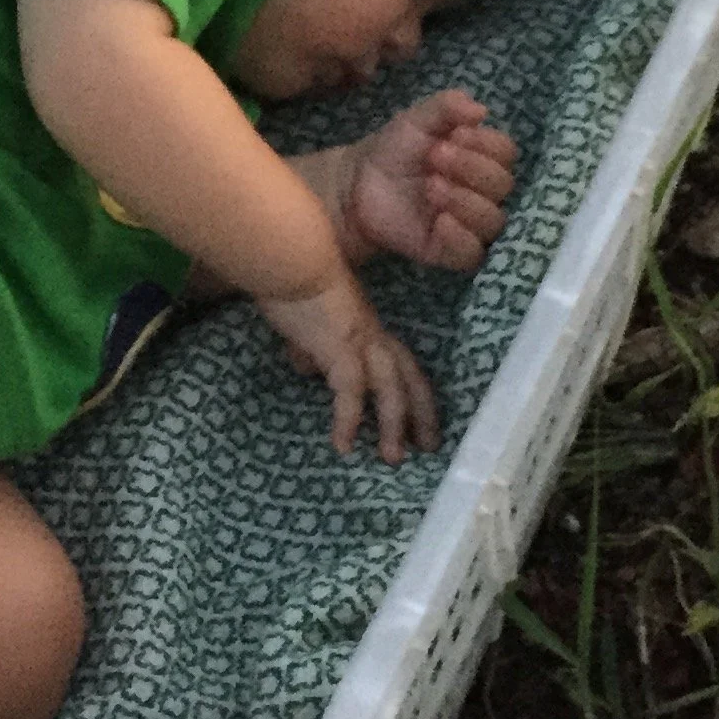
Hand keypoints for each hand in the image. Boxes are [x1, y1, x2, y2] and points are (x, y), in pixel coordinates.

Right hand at [256, 268, 439, 463]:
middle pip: (409, 378)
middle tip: (428, 448)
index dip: (415, 392)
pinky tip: (341, 445)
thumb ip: (312, 345)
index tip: (420, 423)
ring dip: (394, 425)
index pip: (403, 364)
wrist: (290, 259)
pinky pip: (351, 393)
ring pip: (390, 390)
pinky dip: (349, 420)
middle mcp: (374, 337)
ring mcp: (360, 342)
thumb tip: (308, 367)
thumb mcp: (309, 322)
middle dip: (421, 414)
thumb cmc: (294, 282)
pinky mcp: (340, 349)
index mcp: (370, 328)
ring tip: (391, 459)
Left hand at [338, 90, 518, 271]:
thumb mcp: (417, 119)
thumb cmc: (396, 149)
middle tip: (434, 156)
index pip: (506, 152)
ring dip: (465, 200)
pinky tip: (439, 221)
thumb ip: (447, 107)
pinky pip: (472, 253)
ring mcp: (468, 223)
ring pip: (493, 220)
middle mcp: (481, 192)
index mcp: (481, 158)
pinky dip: (460, 237)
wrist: (358, 182)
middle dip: (470, 167)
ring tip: (430, 186)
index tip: (455, 134)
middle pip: (503, 184)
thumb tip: (481, 111)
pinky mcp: (450, 251)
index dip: (485, 143)